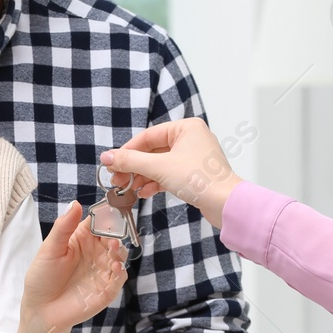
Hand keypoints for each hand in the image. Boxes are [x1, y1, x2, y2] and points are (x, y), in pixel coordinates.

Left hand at [19, 200, 127, 332]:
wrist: (41, 310)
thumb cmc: (42, 278)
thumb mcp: (50, 249)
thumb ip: (63, 227)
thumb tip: (75, 203)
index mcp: (81, 239)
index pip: (98, 222)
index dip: (105, 215)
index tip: (110, 209)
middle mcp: (94, 252)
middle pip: (113, 236)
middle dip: (116, 232)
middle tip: (111, 233)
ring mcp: (102, 270)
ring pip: (120, 254)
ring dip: (120, 249)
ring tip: (113, 247)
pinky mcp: (108, 288)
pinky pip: (120, 276)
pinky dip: (121, 270)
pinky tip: (114, 266)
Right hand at [100, 118, 240, 227]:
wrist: (225, 204)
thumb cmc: (200, 180)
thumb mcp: (159, 167)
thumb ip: (131, 161)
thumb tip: (107, 157)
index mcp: (186, 128)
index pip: (148, 136)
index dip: (127, 151)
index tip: (111, 163)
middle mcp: (191, 138)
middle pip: (153, 150)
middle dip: (134, 167)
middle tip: (117, 179)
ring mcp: (194, 157)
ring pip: (160, 164)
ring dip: (142, 176)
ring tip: (127, 188)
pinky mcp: (195, 174)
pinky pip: (169, 174)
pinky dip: (155, 182)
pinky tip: (143, 192)